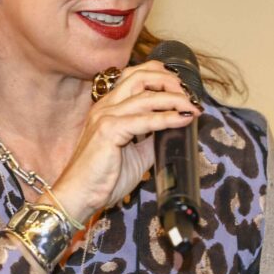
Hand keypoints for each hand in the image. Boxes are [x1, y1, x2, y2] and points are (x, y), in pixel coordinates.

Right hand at [44, 60, 201, 225]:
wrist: (80, 196)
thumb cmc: (104, 178)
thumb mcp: (135, 154)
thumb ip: (152, 138)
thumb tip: (176, 128)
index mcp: (108, 107)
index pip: (135, 76)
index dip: (161, 77)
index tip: (183, 89)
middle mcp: (105, 106)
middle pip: (140, 76)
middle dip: (169, 80)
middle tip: (190, 94)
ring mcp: (105, 116)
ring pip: (145, 96)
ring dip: (175, 99)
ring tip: (193, 107)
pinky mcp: (109, 130)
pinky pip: (145, 120)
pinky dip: (168, 117)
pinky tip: (183, 119)